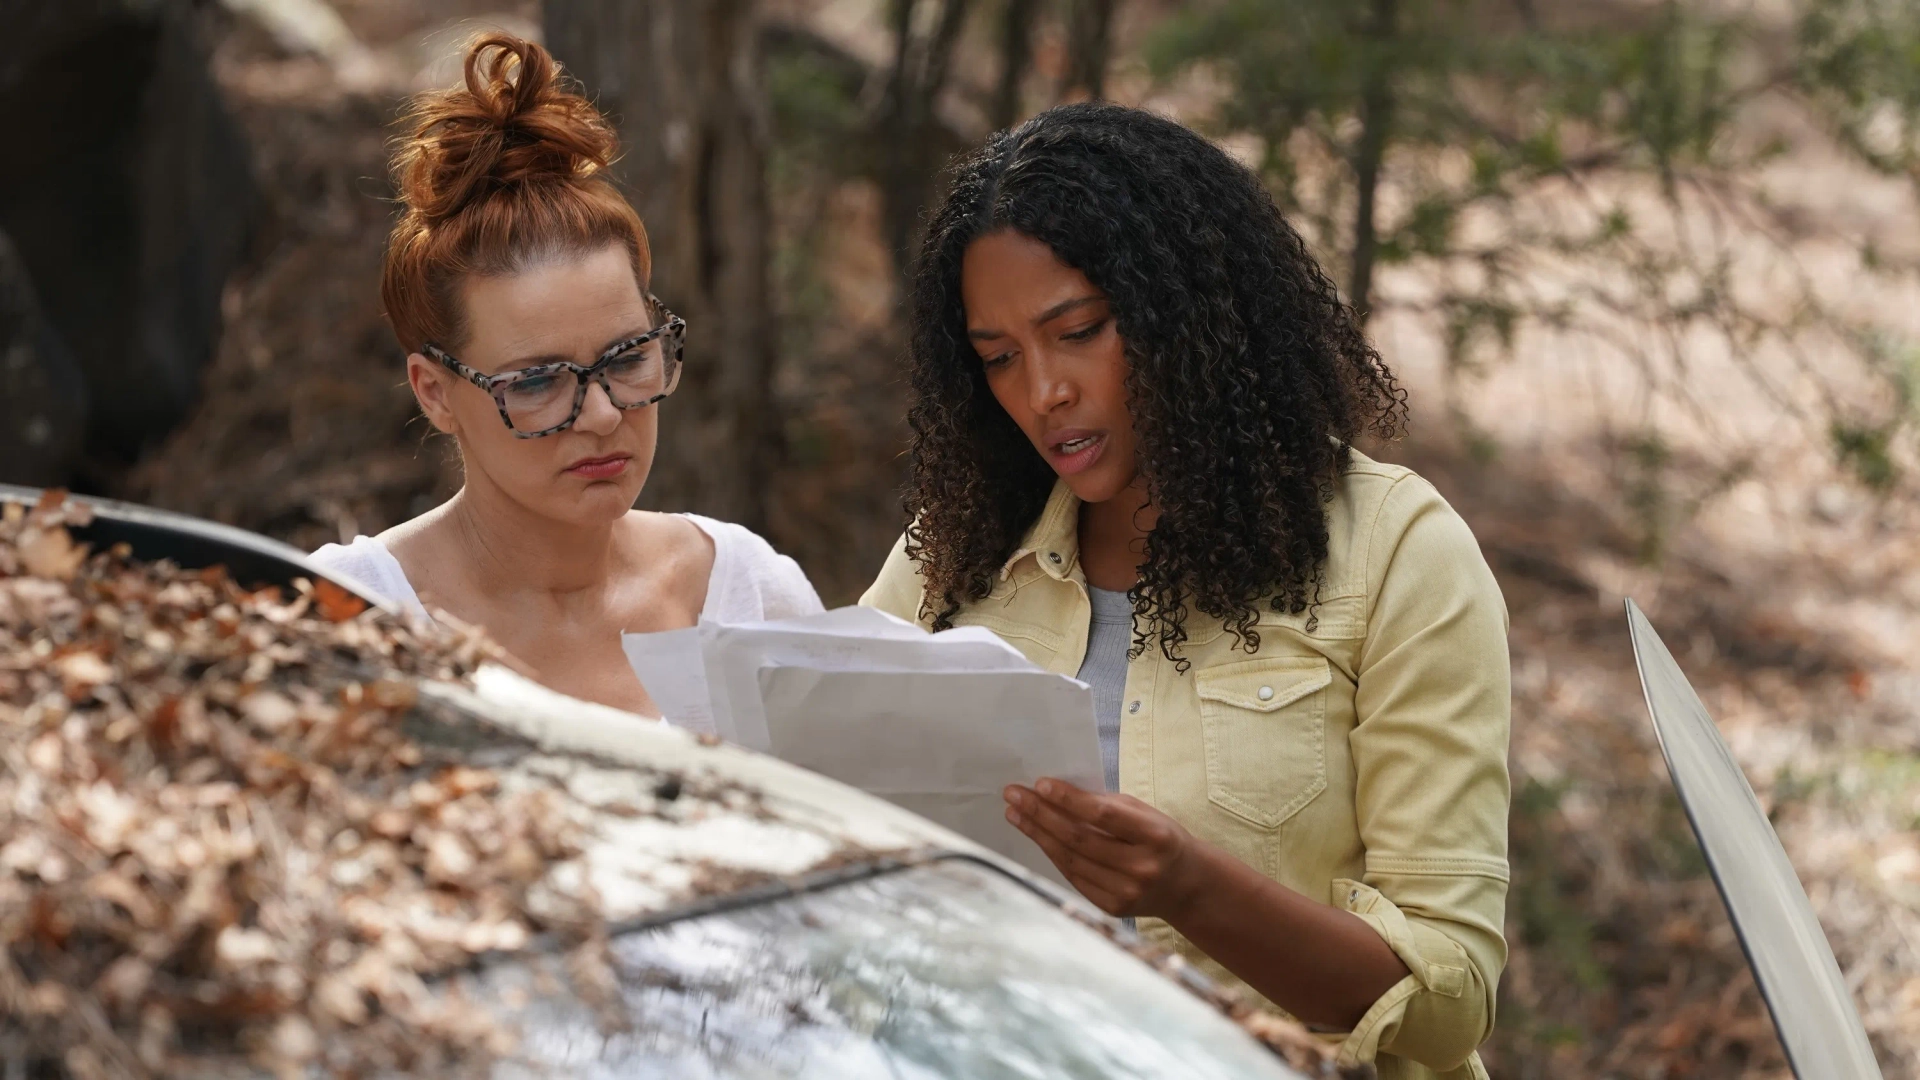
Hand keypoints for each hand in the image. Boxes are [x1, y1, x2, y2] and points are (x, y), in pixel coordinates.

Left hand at [1003, 778, 1203, 918]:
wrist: (1185, 885)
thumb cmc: (1161, 839)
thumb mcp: (1145, 814)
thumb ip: (1106, 805)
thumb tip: (1057, 793)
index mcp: (1156, 836)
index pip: (1103, 815)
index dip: (1068, 800)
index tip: (1040, 783)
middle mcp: (1141, 867)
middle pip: (1079, 839)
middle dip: (1041, 814)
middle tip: (1014, 795)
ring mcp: (1126, 891)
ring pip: (1070, 860)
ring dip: (1038, 834)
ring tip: (1015, 814)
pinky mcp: (1112, 907)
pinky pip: (1073, 877)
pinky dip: (1052, 855)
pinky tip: (1037, 837)